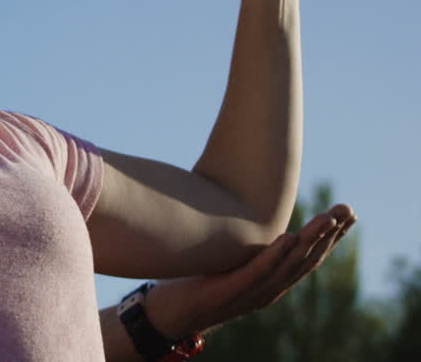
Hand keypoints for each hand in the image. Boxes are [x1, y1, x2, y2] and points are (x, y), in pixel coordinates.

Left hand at [146, 203, 355, 339]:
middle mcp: (269, 288)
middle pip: (307, 259)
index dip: (331, 236)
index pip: (309, 256)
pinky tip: (289, 237)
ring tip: (327, 218)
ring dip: (310, 240)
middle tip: (347, 209)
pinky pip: (257, 272)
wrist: (173, 312)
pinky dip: (275, 255)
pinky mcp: (230, 291)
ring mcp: (252, 292)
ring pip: (288, 264)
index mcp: (272, 281)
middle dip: (329, 234)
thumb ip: (251, 247)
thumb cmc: (200, 283)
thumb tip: (257, 215)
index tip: (349, 213)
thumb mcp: (233, 262)